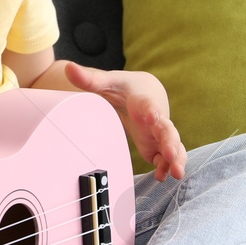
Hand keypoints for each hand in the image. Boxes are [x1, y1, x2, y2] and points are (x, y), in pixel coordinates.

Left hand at [63, 61, 185, 181]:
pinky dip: (165, 166)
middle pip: (167, 129)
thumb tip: (68, 68)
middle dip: (170, 142)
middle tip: (171, 154)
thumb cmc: (125, 88)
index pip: (148, 105)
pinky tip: (162, 177)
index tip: (151, 117)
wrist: (145, 91)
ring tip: (177, 173)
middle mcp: (155, 118)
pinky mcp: (155, 145)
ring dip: (175, 159)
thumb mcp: (107, 82)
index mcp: (143, 101)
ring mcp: (157, 133)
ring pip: (173, 145)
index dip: (151, 111)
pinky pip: (165, 157)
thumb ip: (89, 78)